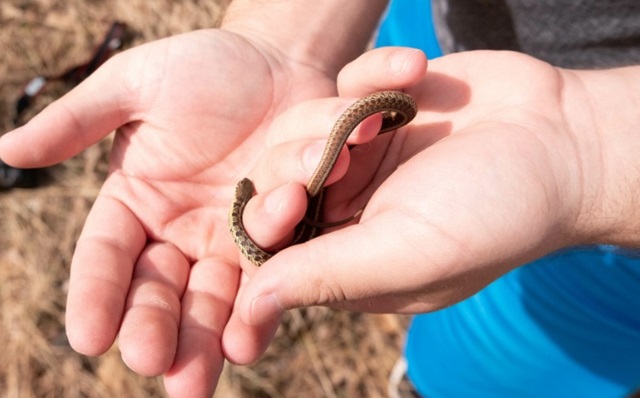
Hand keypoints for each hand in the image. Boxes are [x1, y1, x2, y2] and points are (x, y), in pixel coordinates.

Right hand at [0, 29, 338, 396]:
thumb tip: (8, 152)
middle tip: (152, 366)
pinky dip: (261, 303)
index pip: (107, 256)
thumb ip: (79, 122)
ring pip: (215, 298)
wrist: (281, 64)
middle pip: (161, 291)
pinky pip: (270, 272)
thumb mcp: (136, 86)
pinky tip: (250, 334)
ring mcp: (230, 240)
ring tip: (197, 376)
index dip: (97, 294)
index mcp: (135, 203)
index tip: (87, 336)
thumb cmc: (205, 67)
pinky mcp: (280, 238)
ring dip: (207, 339)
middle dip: (155, 330)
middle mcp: (180, 232)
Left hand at [235, 48, 627, 324]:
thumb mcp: (409, 254)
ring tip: (377, 118)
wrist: (561, 139)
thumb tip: (253, 307)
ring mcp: (362, 155)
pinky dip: (375, 74)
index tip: (289, 204)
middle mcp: (348, 208)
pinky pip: (348, 84)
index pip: (276, 253)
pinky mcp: (379, 106)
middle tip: (344, 155)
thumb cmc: (493, 212)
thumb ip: (329, 276)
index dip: (266, 227)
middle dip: (301, 165)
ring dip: (336, 117)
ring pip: (304, 128)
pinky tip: (413, 73)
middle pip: (280, 184)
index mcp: (350, 259)